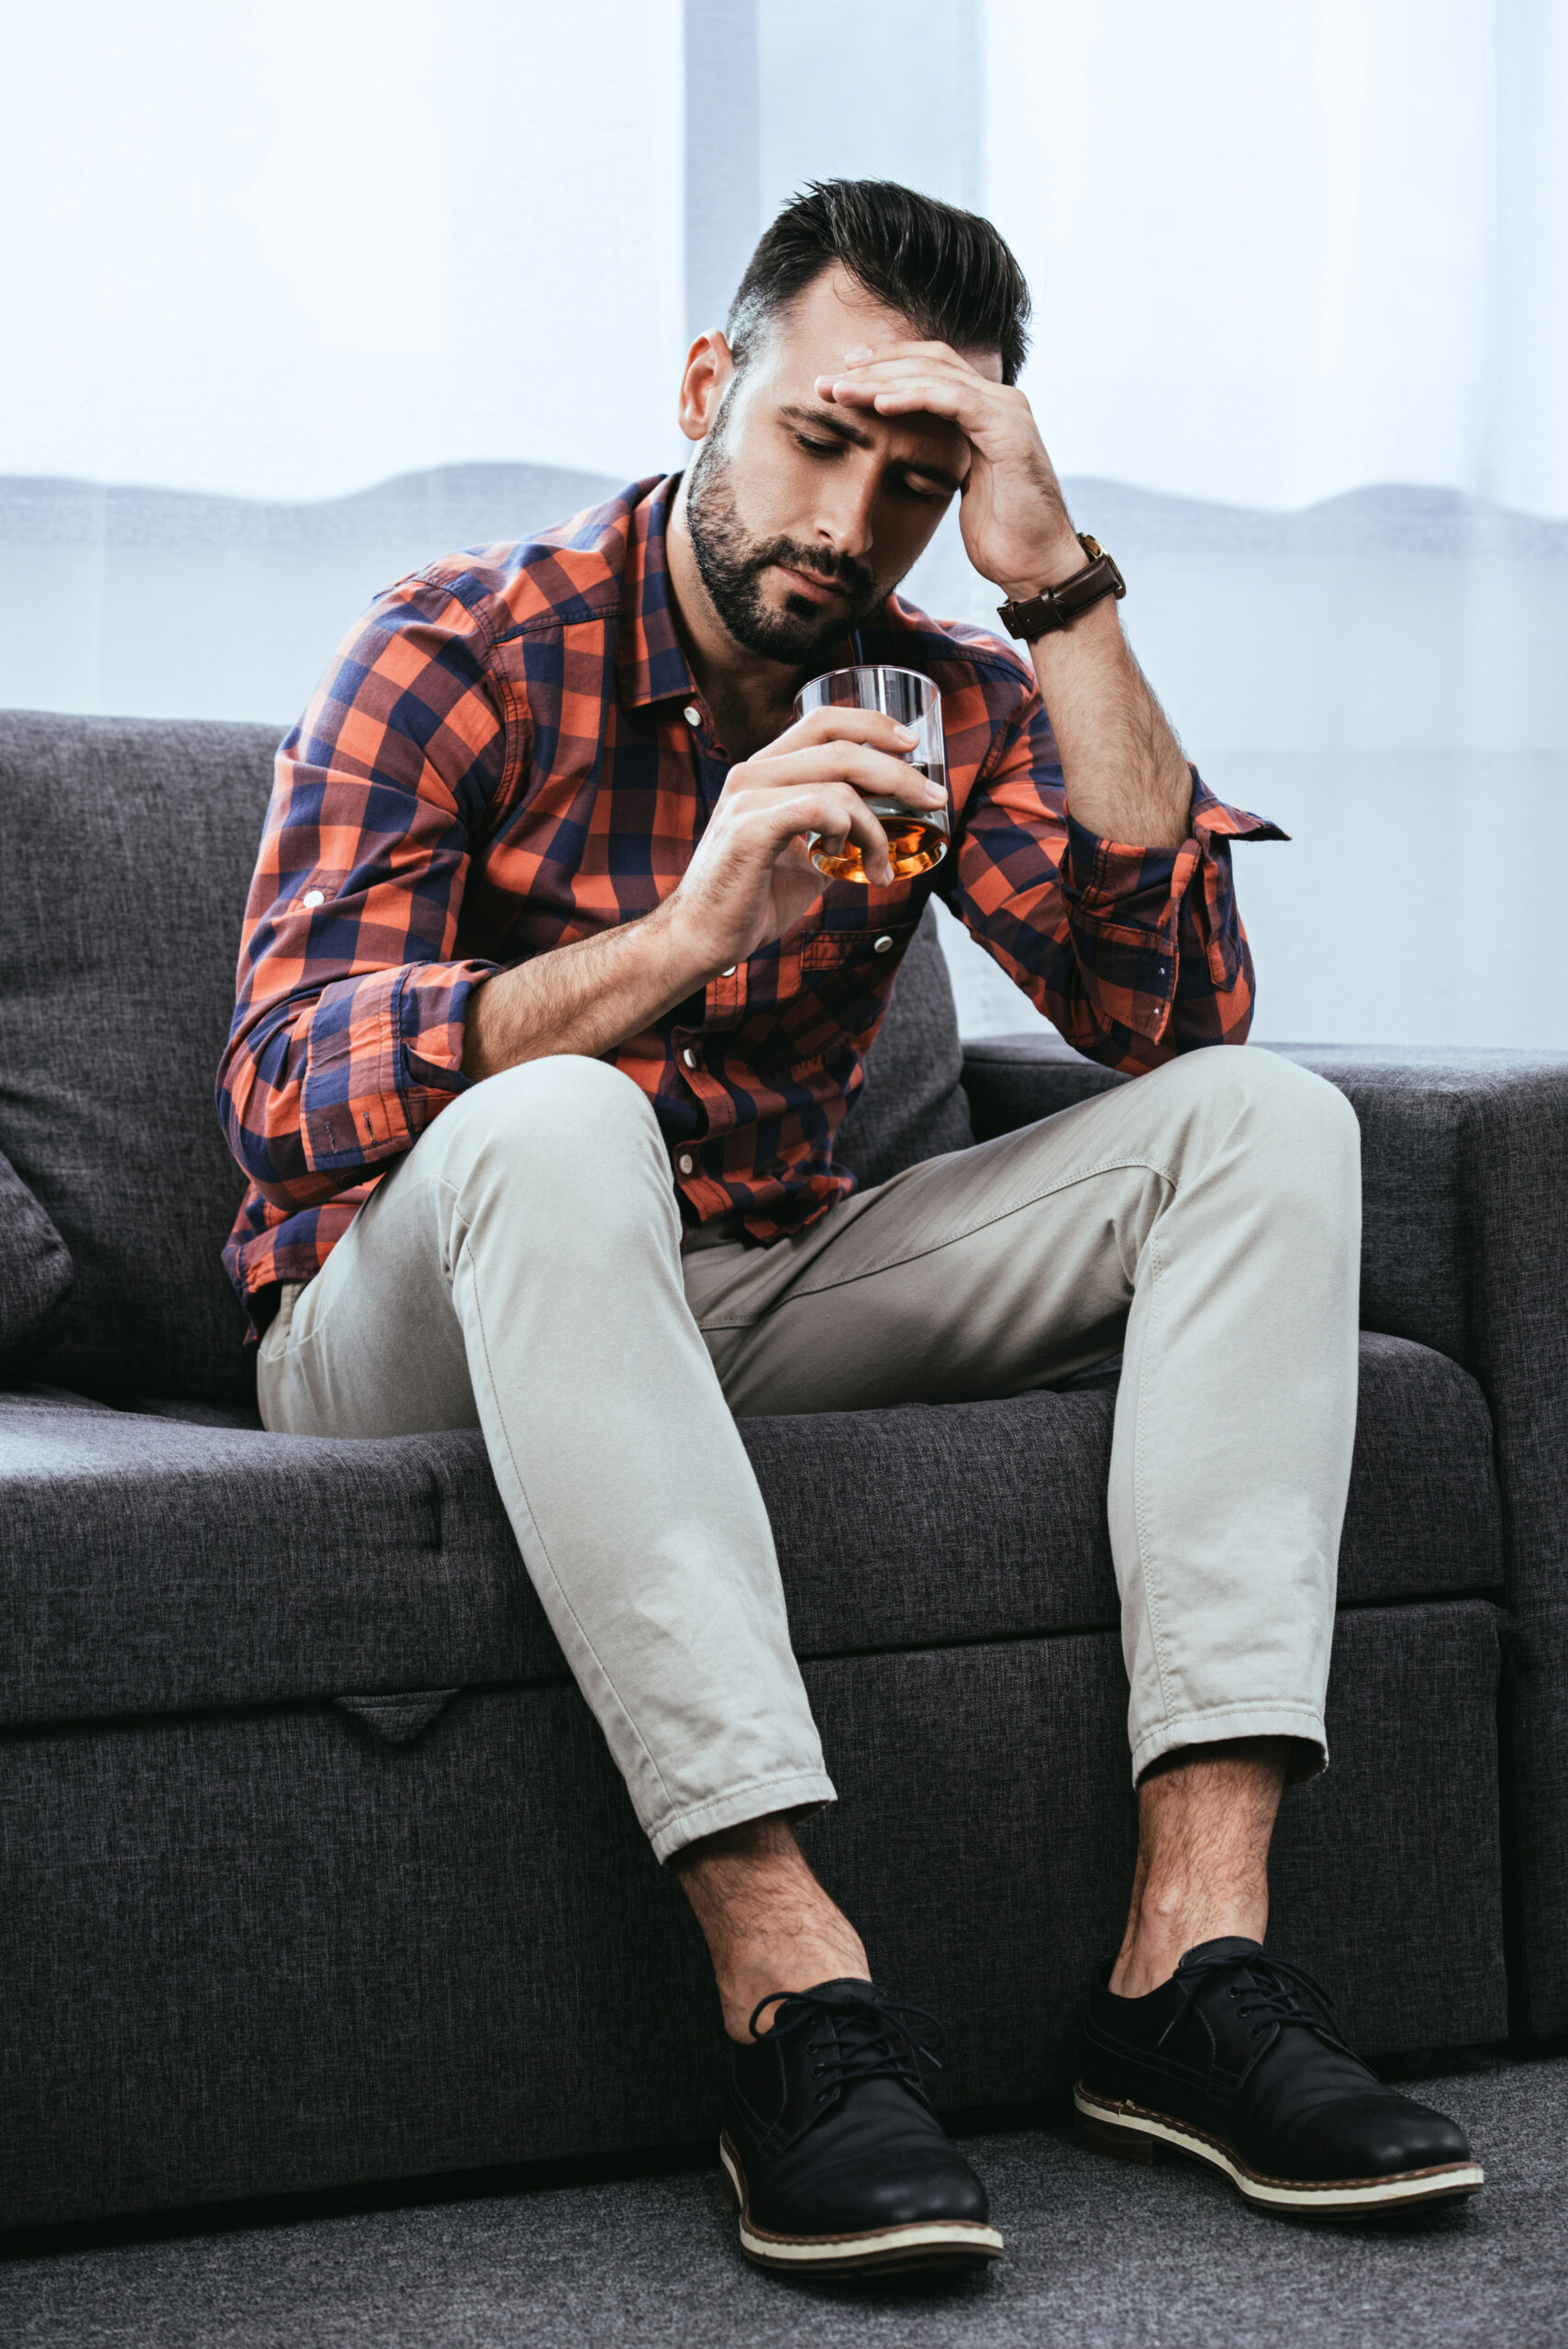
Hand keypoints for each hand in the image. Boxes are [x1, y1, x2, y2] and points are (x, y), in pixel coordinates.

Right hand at [661, 707, 945, 974]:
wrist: (699, 940)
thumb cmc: (747, 901)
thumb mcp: (803, 860)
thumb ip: (835, 836)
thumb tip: (881, 833)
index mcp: (762, 772)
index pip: (822, 722)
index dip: (871, 723)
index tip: (911, 743)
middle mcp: (752, 773)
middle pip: (841, 746)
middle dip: (899, 772)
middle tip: (932, 799)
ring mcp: (748, 798)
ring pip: (840, 784)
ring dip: (877, 826)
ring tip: (881, 863)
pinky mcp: (751, 829)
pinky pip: (822, 809)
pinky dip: (850, 833)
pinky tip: (845, 861)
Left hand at [814, 340, 1082, 598]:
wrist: (1038, 567)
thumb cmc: (1003, 537)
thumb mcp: (961, 486)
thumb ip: (945, 457)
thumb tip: (913, 454)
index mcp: (986, 409)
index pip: (932, 367)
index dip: (886, 364)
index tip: (843, 374)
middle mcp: (999, 401)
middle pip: (930, 361)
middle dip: (875, 366)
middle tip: (827, 379)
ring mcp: (1007, 412)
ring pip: (936, 376)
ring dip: (883, 381)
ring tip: (841, 391)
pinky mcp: (1008, 433)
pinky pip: (954, 402)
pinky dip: (915, 398)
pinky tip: (880, 405)